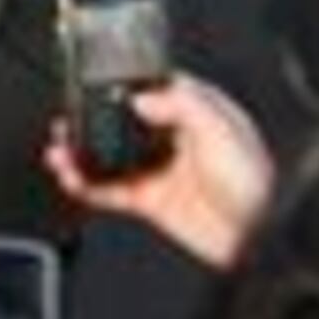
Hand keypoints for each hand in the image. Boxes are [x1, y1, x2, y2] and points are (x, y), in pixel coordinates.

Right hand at [42, 73, 271, 268]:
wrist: (260, 239)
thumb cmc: (256, 184)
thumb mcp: (221, 130)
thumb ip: (181, 105)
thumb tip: (142, 97)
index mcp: (200, 113)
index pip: (156, 88)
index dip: (125, 83)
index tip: (96, 79)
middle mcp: (178, 139)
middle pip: (125, 121)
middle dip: (93, 118)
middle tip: (68, 115)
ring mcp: (163, 171)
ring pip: (111, 155)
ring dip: (82, 151)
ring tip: (58, 148)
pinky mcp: (154, 202)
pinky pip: (112, 190)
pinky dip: (87, 184)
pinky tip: (70, 178)